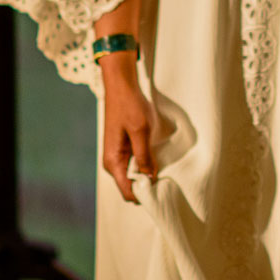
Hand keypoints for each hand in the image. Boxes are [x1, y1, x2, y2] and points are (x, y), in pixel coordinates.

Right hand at [99, 59, 154, 202]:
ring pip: (134, 176)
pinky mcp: (123, 149)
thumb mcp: (141, 131)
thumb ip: (144, 156)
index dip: (145, 194)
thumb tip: (150, 179)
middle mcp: (112, 163)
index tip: (162, 188)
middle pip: (131, 186)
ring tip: (162, 165)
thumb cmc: (129, 106)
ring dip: (147, 173)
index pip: (128, 192)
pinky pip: (135, 165)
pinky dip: (145, 164)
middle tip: (166, 176)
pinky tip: (156, 156)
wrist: (121, 86)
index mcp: (113, 162)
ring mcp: (117, 157)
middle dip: (148, 184)